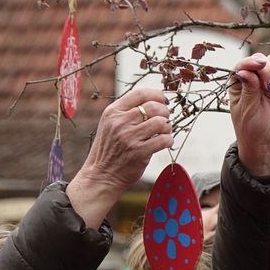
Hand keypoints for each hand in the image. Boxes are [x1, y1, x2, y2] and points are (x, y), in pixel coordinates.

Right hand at [68, 87, 173, 227]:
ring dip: (168, 127)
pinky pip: (163, 140)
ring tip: (164, 132)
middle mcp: (120, 122)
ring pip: (161, 122)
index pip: (140, 93)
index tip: (163, 100)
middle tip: (165, 119)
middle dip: (165, 112)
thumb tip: (154, 101)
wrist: (101, 175)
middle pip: (153, 107)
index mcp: (113, 112)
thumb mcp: (110, 124)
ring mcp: (129, 137)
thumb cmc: (109, 150)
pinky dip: (169, 140)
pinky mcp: (139, 152)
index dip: (157, 95)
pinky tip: (165, 143)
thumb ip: (127, 112)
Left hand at [228, 53, 269, 176]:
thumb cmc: (250, 127)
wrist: (266, 142)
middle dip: (267, 70)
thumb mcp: (246, 110)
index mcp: (239, 82)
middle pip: (261, 61)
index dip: (251, 62)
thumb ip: (248, 90)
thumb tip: (245, 71)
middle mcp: (254, 78)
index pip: (243, 65)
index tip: (260, 65)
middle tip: (269, 88)